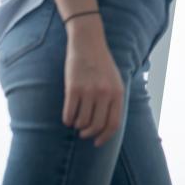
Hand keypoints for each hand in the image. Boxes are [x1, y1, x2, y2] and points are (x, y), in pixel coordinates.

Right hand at [62, 23, 124, 147]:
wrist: (88, 42)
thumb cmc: (101, 63)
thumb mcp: (114, 80)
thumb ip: (113, 100)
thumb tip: (105, 126)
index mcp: (117, 93)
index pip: (113, 124)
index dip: (105, 137)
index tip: (97, 142)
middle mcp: (105, 93)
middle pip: (96, 126)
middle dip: (88, 134)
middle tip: (83, 133)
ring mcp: (89, 91)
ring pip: (81, 122)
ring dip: (77, 126)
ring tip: (76, 121)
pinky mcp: (73, 88)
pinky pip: (69, 114)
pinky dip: (67, 120)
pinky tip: (67, 117)